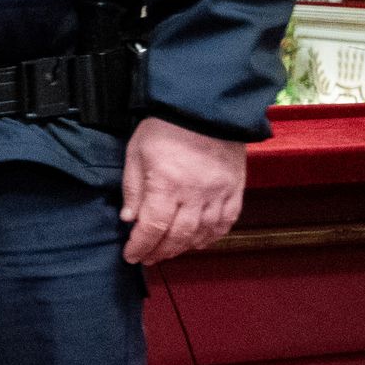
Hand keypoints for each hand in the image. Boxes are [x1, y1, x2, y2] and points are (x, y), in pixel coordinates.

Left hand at [119, 116, 248, 265]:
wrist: (205, 106)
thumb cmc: (165, 126)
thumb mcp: (137, 152)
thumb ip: (133, 188)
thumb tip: (129, 219)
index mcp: (167, 185)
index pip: (152, 228)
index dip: (141, 246)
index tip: (131, 255)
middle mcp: (195, 195)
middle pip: (178, 237)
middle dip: (160, 252)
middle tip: (147, 258)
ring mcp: (218, 193)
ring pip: (203, 234)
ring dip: (184, 248)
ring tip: (169, 251)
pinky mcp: (235, 189)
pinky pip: (226, 222)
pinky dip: (212, 237)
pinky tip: (199, 241)